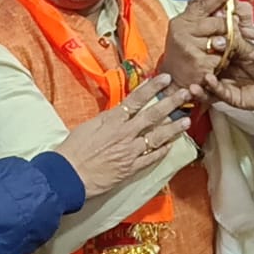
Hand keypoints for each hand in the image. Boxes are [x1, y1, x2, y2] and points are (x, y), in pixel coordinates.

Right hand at [54, 76, 193, 197]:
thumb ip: (107, 120)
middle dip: (171, 103)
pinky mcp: (130, 168)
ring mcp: (129, 151)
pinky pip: (151, 158)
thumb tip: (118, 113)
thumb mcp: (88, 127)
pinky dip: (162, 151)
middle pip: (152, 115)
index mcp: (111, 120)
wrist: (66, 175)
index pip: (136, 99)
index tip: (166, 78)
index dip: (152, 88)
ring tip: (186, 121)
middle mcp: (124, 133)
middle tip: (186, 94)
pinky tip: (171, 145)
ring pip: (157, 137)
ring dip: (173, 128)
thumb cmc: (71, 150)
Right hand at [160, 0, 238, 86]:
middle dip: (227, 28)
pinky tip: (212, 66)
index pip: (204, 5)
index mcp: (183, 21)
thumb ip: (199, 6)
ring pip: (222, 41)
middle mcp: (183, 32)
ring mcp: (190, 48)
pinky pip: (220, 59)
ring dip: (224, 48)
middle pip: (218, 23)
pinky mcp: (198, 64)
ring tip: (215, 53)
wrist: (171, 81)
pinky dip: (220, 63)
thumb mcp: (187, 27)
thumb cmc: (183, 51)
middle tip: (229, 34)